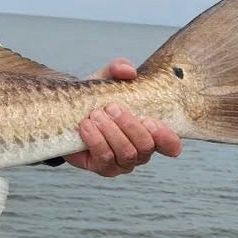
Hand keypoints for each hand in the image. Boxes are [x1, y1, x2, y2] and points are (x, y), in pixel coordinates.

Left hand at [64, 58, 183, 176]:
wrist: (67, 112)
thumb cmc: (96, 97)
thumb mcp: (106, 79)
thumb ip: (118, 69)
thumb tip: (129, 71)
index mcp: (149, 133)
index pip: (171, 145)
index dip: (167, 138)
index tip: (151, 120)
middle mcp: (140, 151)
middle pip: (146, 147)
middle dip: (130, 126)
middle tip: (111, 107)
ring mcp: (122, 162)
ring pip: (126, 153)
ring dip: (111, 132)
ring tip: (96, 114)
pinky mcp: (103, 167)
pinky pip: (105, 158)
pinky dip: (96, 140)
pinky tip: (86, 126)